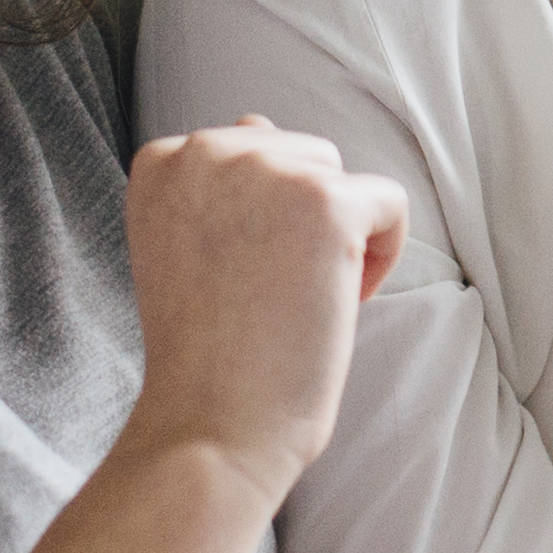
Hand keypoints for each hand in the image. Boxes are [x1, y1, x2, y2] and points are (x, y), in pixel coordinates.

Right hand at [121, 120, 407, 503]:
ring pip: (342, 176)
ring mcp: (265, 171)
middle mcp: (205, 151)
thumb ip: (215, 184)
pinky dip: (383, 255)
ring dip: (342, 235)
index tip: (240, 281)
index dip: (262, 222)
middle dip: (304, 222)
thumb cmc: (204, 354)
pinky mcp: (325, 202)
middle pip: (300, 156)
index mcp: (163, 161)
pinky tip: (344, 300)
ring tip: (300, 300)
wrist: (210, 427)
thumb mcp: (184, 245)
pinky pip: (390, 203)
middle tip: (272, 298)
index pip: (249, 150)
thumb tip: (259, 125)